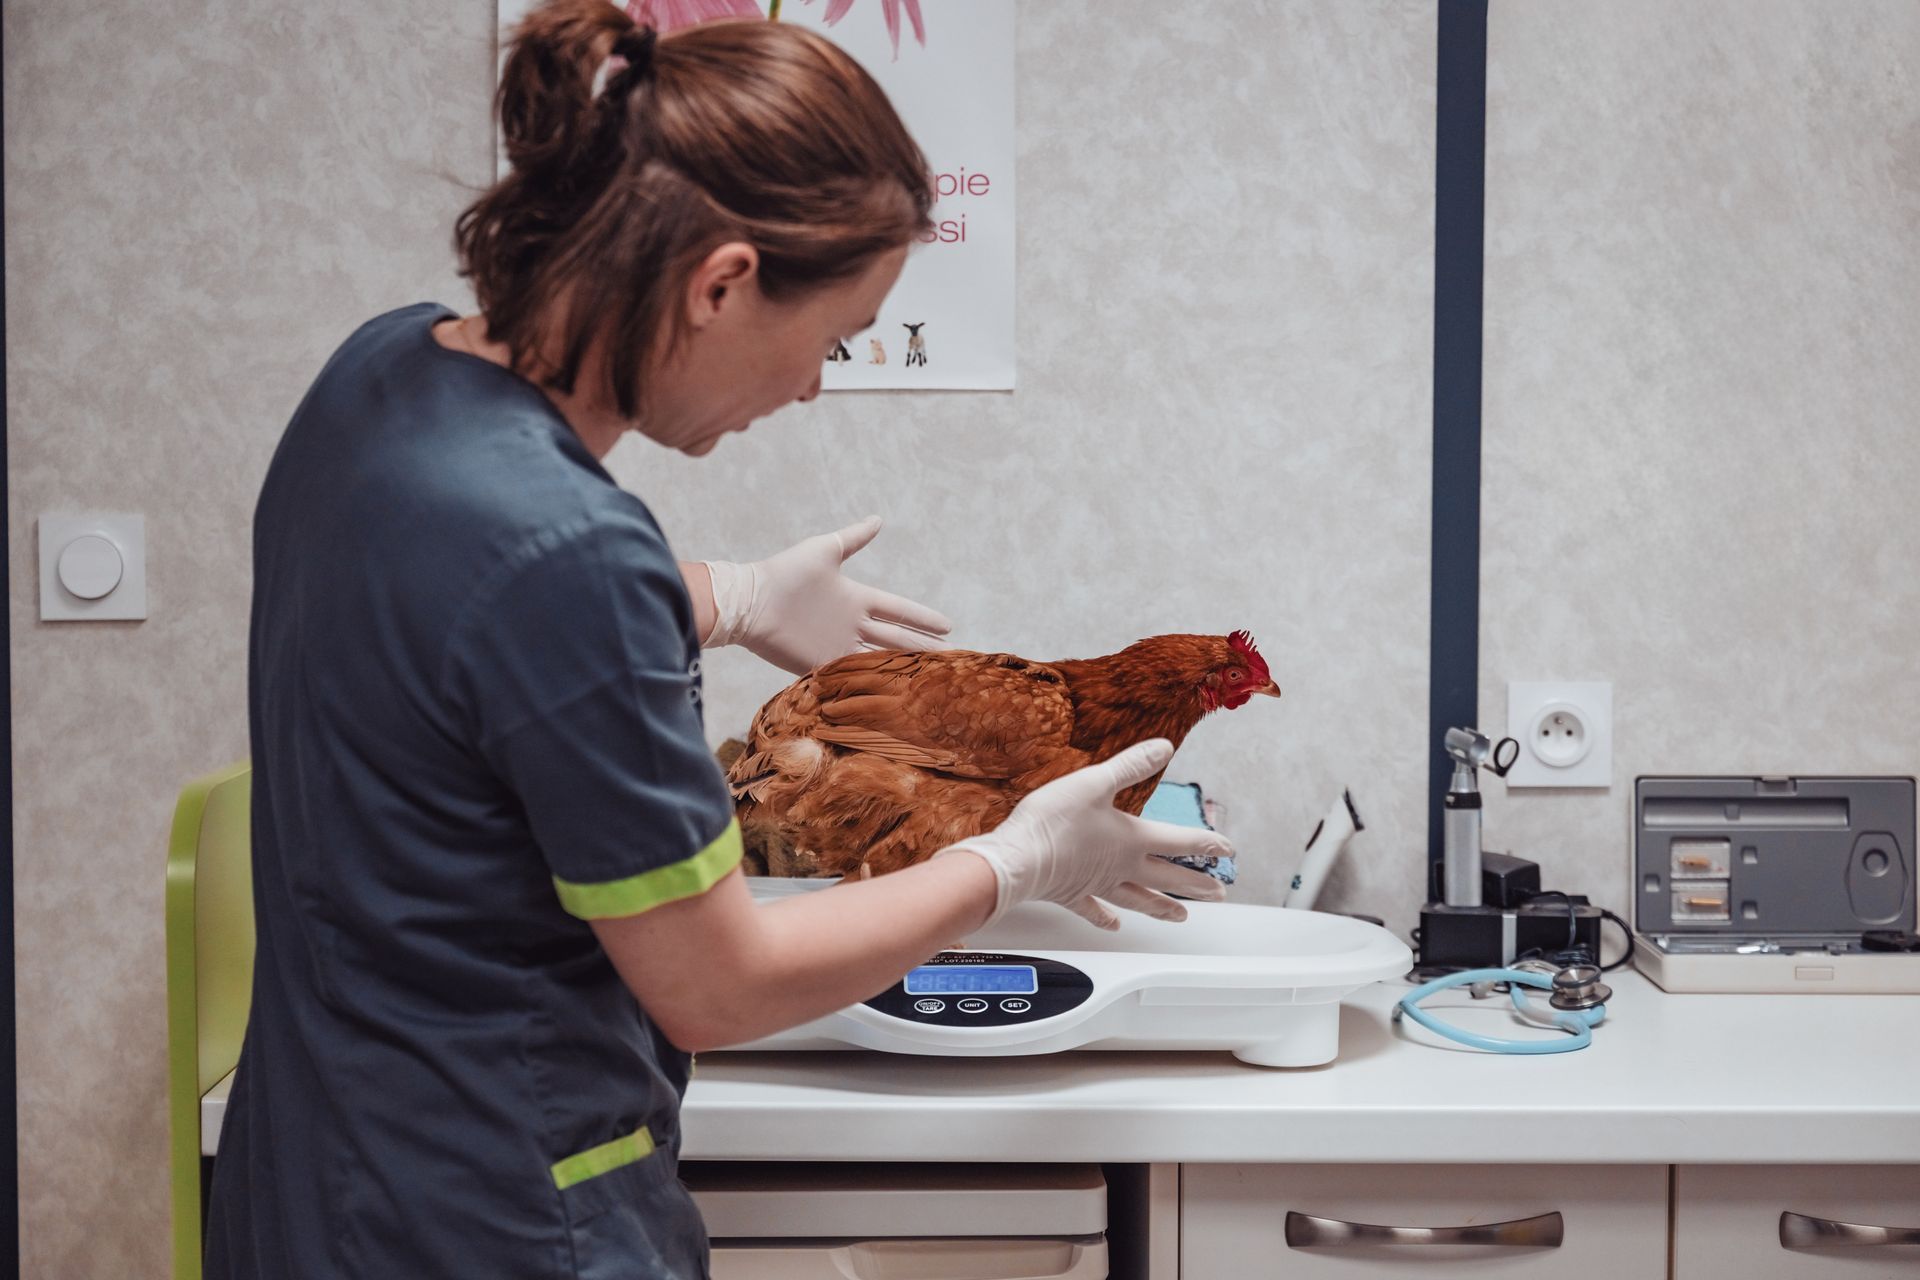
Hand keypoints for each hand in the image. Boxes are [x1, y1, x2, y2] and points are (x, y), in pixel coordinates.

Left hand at [702, 517, 951, 675]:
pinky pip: (855, 675)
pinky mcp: (822, 665)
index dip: (922, 618)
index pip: (898, 610)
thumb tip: (878, 520)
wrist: (750, 602)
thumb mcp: (824, 550)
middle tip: (952, 657)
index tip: (948, 626)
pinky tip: (896, 692)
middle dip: (923, 647)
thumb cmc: (783, 573)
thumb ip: (853, 538)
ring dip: (905, 666)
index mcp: (856, 598)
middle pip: (896, 638)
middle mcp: (852, 624)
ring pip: (881, 658)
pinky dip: (876, 682)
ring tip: (932, 677)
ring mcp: (838, 646)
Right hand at [934, 739, 1231, 929]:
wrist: (1017, 860)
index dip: (1208, 843)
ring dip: (1163, 907)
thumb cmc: (1053, 821)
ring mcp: (1098, 885)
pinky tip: (1114, 924)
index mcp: (1131, 838)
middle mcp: (1121, 866)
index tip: (1228, 850)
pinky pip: (1095, 911)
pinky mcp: (1073, 895)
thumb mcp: (1095, 782)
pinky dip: (1106, 918)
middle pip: (1168, 877)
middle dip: (1197, 884)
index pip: (1180, 841)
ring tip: (1182, 916)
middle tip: (1219, 892)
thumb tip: (1165, 747)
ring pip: (1140, 899)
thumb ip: (1131, 765)